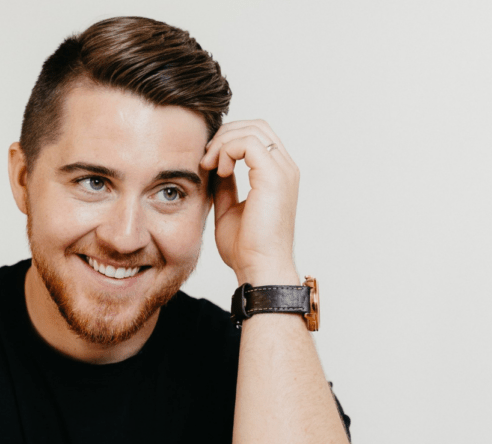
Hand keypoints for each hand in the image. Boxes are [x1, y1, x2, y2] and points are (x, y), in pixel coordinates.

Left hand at [200, 120, 300, 285]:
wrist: (258, 268)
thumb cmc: (246, 247)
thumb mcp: (229, 207)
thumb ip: (225, 183)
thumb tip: (214, 164)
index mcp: (278, 175)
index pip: (257, 136)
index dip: (229, 139)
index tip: (208, 160)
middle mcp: (285, 169)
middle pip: (256, 126)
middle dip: (225, 135)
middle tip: (206, 158)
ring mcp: (283, 171)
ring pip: (251, 130)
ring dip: (223, 143)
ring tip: (210, 165)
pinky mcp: (273, 176)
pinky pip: (247, 143)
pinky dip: (227, 150)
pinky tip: (218, 170)